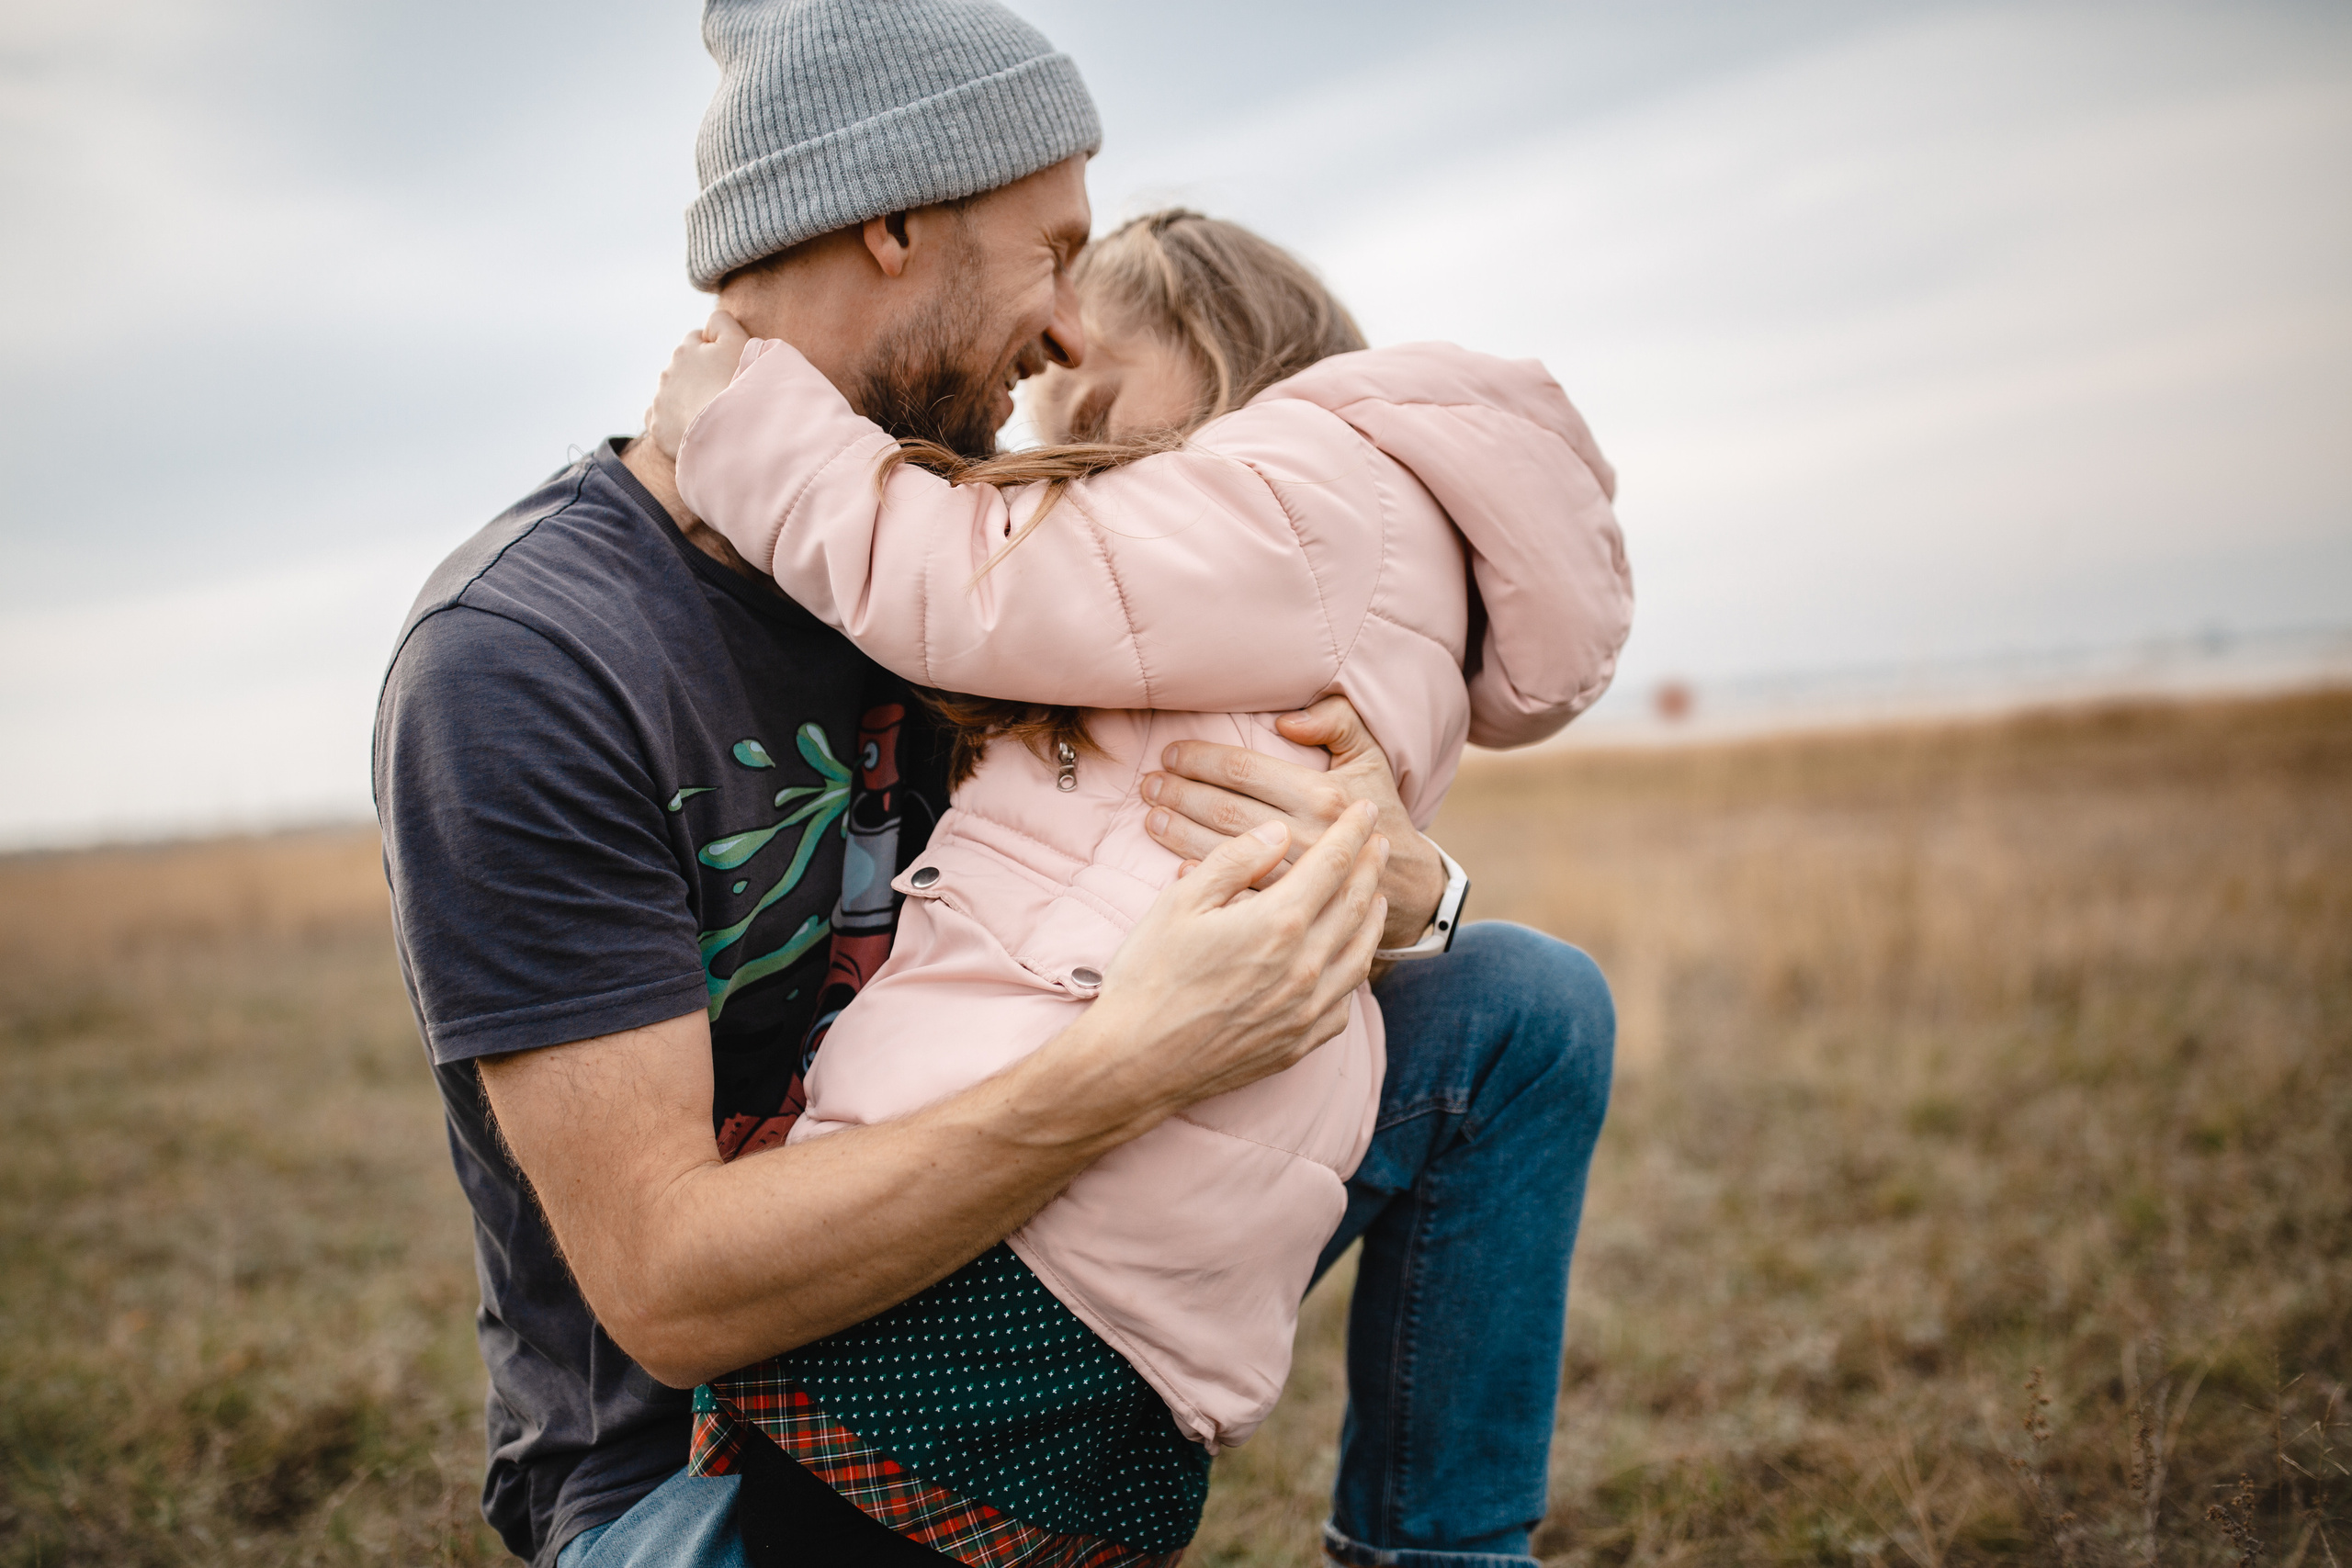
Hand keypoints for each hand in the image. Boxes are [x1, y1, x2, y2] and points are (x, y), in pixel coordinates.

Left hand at [644, 310, 752, 457]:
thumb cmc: (738, 385)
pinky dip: (672, 421)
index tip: (729, 369)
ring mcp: (660, 400)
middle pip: (684, 369)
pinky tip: (691, 426)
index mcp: (685, 350)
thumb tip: (708, 325)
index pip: (697, 342)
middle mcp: (667, 372)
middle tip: (722, 393)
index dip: (715, 354)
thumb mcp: (738, 341)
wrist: (730, 429)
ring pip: (672, 394)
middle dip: (699, 377)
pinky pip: (660, 419)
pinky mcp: (657, 427)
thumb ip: (721, 322)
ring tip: (711, 413)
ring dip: (686, 399)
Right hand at [1068, 803, 1389, 1119]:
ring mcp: (1306, 1009)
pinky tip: (1350, 959)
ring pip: (1360, 953)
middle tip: (1380, 842)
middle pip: (1355, 904)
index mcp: (1278, 923)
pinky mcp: (1299, 1042)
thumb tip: (1278, 833)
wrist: (1135, 1063)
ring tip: (1376, 894)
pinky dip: (1355, 970)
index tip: (1365, 809)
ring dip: (1373, 917)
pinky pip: (1345, 1001)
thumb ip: (1234, 861)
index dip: (1352, 831)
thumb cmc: (1149, 977)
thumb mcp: (1180, 903)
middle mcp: (1305, 966)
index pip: (1331, 863)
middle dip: (1370, 867)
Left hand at [1140, 696, 1445, 948]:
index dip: (1201, 759)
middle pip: (1223, 809)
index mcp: (1321, 795)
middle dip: (1179, 793)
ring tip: (1152, 817)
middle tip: (1150, 785)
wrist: (1403, 881)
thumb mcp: (1369, 757)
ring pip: (1221, 851)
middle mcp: (1305, 835)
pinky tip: (1175, 867)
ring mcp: (1293, 876)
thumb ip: (1336, 722)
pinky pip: (1235, 893)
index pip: (1244, 770)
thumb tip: (1286, 721)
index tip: (1172, 753)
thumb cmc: (1380, 810)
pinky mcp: (1287, 909)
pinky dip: (1203, 880)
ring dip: (1179, 832)